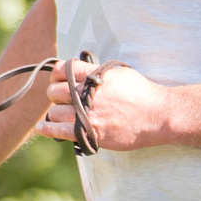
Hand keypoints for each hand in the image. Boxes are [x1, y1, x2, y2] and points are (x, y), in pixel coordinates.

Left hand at [41, 60, 171, 151]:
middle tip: (60, 99)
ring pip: (55, 111)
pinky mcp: (90, 131)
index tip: (58, 79)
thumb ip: (100, 73)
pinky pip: (60, 130)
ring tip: (58, 114)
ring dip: (55, 112)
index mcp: (95, 75)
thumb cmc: (143, 94)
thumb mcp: (121, 74)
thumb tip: (84, 71)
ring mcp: (88, 113)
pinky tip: (42, 127)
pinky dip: (48, 128)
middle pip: (55, 91)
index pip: (64, 69)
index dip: (57, 74)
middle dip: (55, 94)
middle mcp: (88, 93)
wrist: (157, 116)